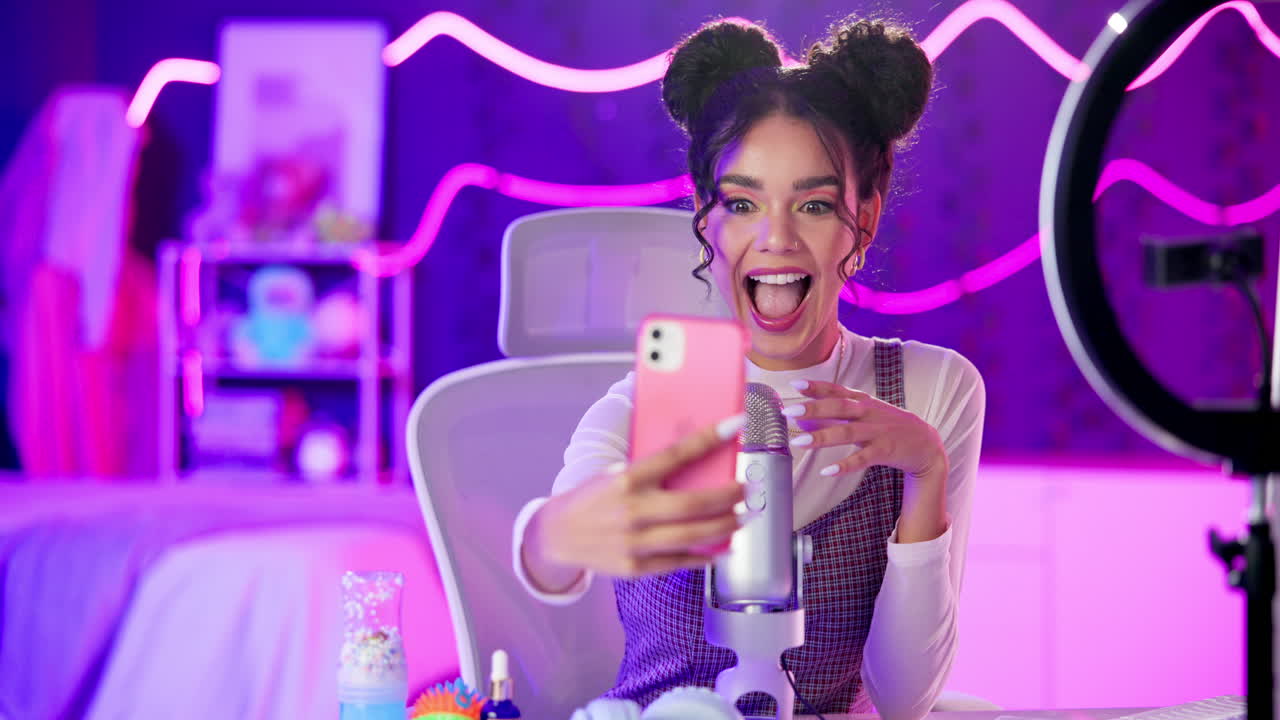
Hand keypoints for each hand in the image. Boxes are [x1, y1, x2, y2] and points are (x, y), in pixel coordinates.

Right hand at [525, 414, 745, 582]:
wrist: (556, 535)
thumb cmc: (594, 498)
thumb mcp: (615, 474)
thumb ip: (651, 471)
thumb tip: (697, 459)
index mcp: (626, 479)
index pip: (675, 455)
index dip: (708, 439)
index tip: (736, 426)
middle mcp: (631, 510)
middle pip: (692, 504)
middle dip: (728, 496)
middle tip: (746, 489)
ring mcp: (633, 542)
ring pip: (691, 537)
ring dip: (724, 527)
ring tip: (741, 518)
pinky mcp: (634, 567)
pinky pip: (678, 562)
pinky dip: (704, 557)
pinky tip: (721, 549)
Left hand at [785, 380, 948, 482]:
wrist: (926, 443)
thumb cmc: (888, 426)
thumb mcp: (863, 414)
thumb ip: (833, 414)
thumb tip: (801, 415)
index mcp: (862, 401)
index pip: (836, 391)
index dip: (816, 387)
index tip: (795, 385)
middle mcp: (869, 412)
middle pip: (839, 408)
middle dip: (813, 408)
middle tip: (789, 411)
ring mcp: (878, 431)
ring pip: (847, 433)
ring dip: (822, 437)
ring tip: (798, 442)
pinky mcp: (885, 451)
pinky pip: (863, 458)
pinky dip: (845, 464)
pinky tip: (828, 471)